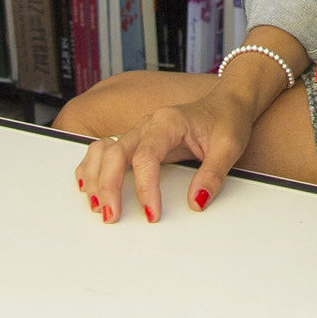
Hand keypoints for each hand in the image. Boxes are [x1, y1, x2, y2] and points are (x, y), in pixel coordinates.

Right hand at [74, 85, 257, 225]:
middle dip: (108, 185)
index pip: (146, 156)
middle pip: (115, 152)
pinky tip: (87, 185)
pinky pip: (105, 150)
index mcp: (169, 122)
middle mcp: (148, 124)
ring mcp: (139, 131)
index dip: (145, 187)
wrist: (228, 102)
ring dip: (95, 177)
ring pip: (104, 150)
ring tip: (95, 205)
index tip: (152, 213)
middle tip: (111, 215)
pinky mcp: (137, 141)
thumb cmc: (228, 120)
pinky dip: (93, 167)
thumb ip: (213, 174)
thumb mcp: (229, 146)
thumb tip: (196, 202)